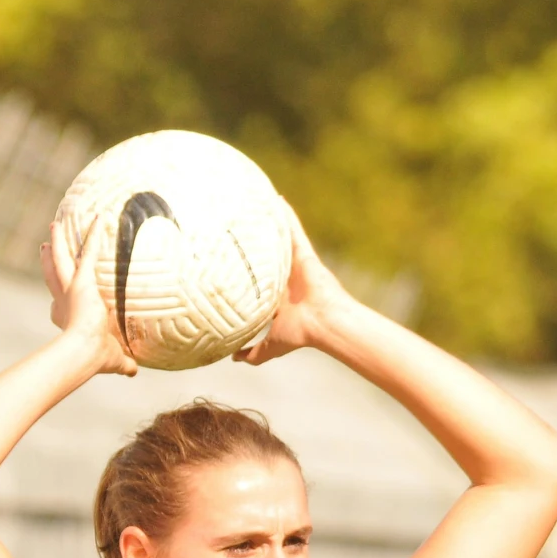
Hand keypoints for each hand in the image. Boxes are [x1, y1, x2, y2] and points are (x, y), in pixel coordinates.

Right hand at [43, 219, 137, 377]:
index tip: (55, 304)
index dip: (57, 305)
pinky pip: (89, 251)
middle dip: (48, 262)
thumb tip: (134, 371)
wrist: (84, 351)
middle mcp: (63, 302)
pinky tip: (98, 218)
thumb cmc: (96, 358)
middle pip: (53, 276)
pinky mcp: (81, 280)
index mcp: (67, 320)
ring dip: (58, 242)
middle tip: (43, 248)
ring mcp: (70, 289)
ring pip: (61, 260)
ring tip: (55, 226)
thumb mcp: (113, 360)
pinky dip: (93, 234)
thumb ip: (123, 363)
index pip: (59, 309)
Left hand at [238, 200, 357, 365]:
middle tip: (239, 223)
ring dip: (270, 221)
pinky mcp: (304, 253)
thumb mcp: (271, 344)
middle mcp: (286, 276)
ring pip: (279, 238)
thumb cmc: (301, 333)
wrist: (324, 323)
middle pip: (267, 253)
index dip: (249, 269)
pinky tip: (275, 199)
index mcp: (278, 294)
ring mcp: (296, 263)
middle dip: (256, 240)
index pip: (260, 278)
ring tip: (254, 202)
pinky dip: (286, 215)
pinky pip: (293, 230)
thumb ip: (254, 352)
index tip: (232, 259)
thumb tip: (234, 358)